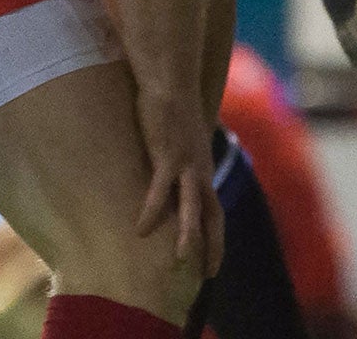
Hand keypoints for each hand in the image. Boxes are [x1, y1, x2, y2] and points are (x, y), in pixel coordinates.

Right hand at [133, 86, 222, 276]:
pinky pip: (159, 189)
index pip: (215, 211)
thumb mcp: (180, 144)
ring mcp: (186, 163)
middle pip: (212, 214)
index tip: (213, 266)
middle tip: (209, 275)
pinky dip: (152, 211)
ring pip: (192, 206)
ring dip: (189, 234)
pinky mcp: (167, 154)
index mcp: (202, 170)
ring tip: (182, 261)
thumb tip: (172, 178)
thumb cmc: (172, 111)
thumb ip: (178, 163)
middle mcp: (200, 170)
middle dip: (212, 245)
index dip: (216, 238)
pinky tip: (140, 230)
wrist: (172, 81)